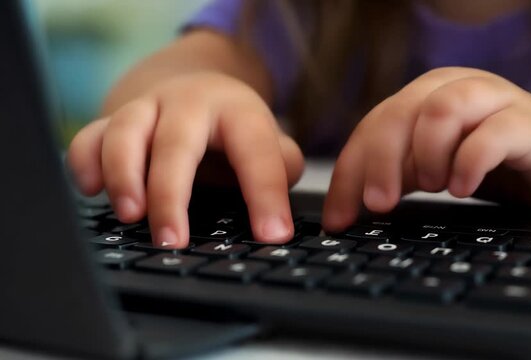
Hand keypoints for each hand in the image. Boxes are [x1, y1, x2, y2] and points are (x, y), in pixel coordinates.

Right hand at [68, 72, 303, 247]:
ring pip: (124, 133)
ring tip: (131, 216)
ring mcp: (146, 110)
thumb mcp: (267, 140)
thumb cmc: (233, 128)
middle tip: (172, 242)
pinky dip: (84, 163)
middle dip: (171, 195)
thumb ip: (281, 169)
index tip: (271, 235)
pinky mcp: (112, 121)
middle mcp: (188, 104)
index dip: (265, 195)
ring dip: (123, 176)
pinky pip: (88, 137)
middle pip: (175, 144)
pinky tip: (92, 190)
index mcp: (237, 111)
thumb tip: (278, 218)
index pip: (255, 152)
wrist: (195, 87)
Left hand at [323, 67, 530, 231]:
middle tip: (379, 204)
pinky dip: (469, 163)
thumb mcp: (430, 170)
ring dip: (427, 155)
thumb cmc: (488, 163)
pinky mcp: (529, 122)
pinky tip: (462, 188)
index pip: (370, 129)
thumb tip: (346, 214)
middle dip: (380, 162)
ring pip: (442, 109)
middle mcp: (453, 88)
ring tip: (433, 188)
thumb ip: (394, 180)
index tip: (339, 220)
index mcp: (421, 97)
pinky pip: (493, 134)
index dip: (348, 175)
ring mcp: (493, 99)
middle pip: (398, 113)